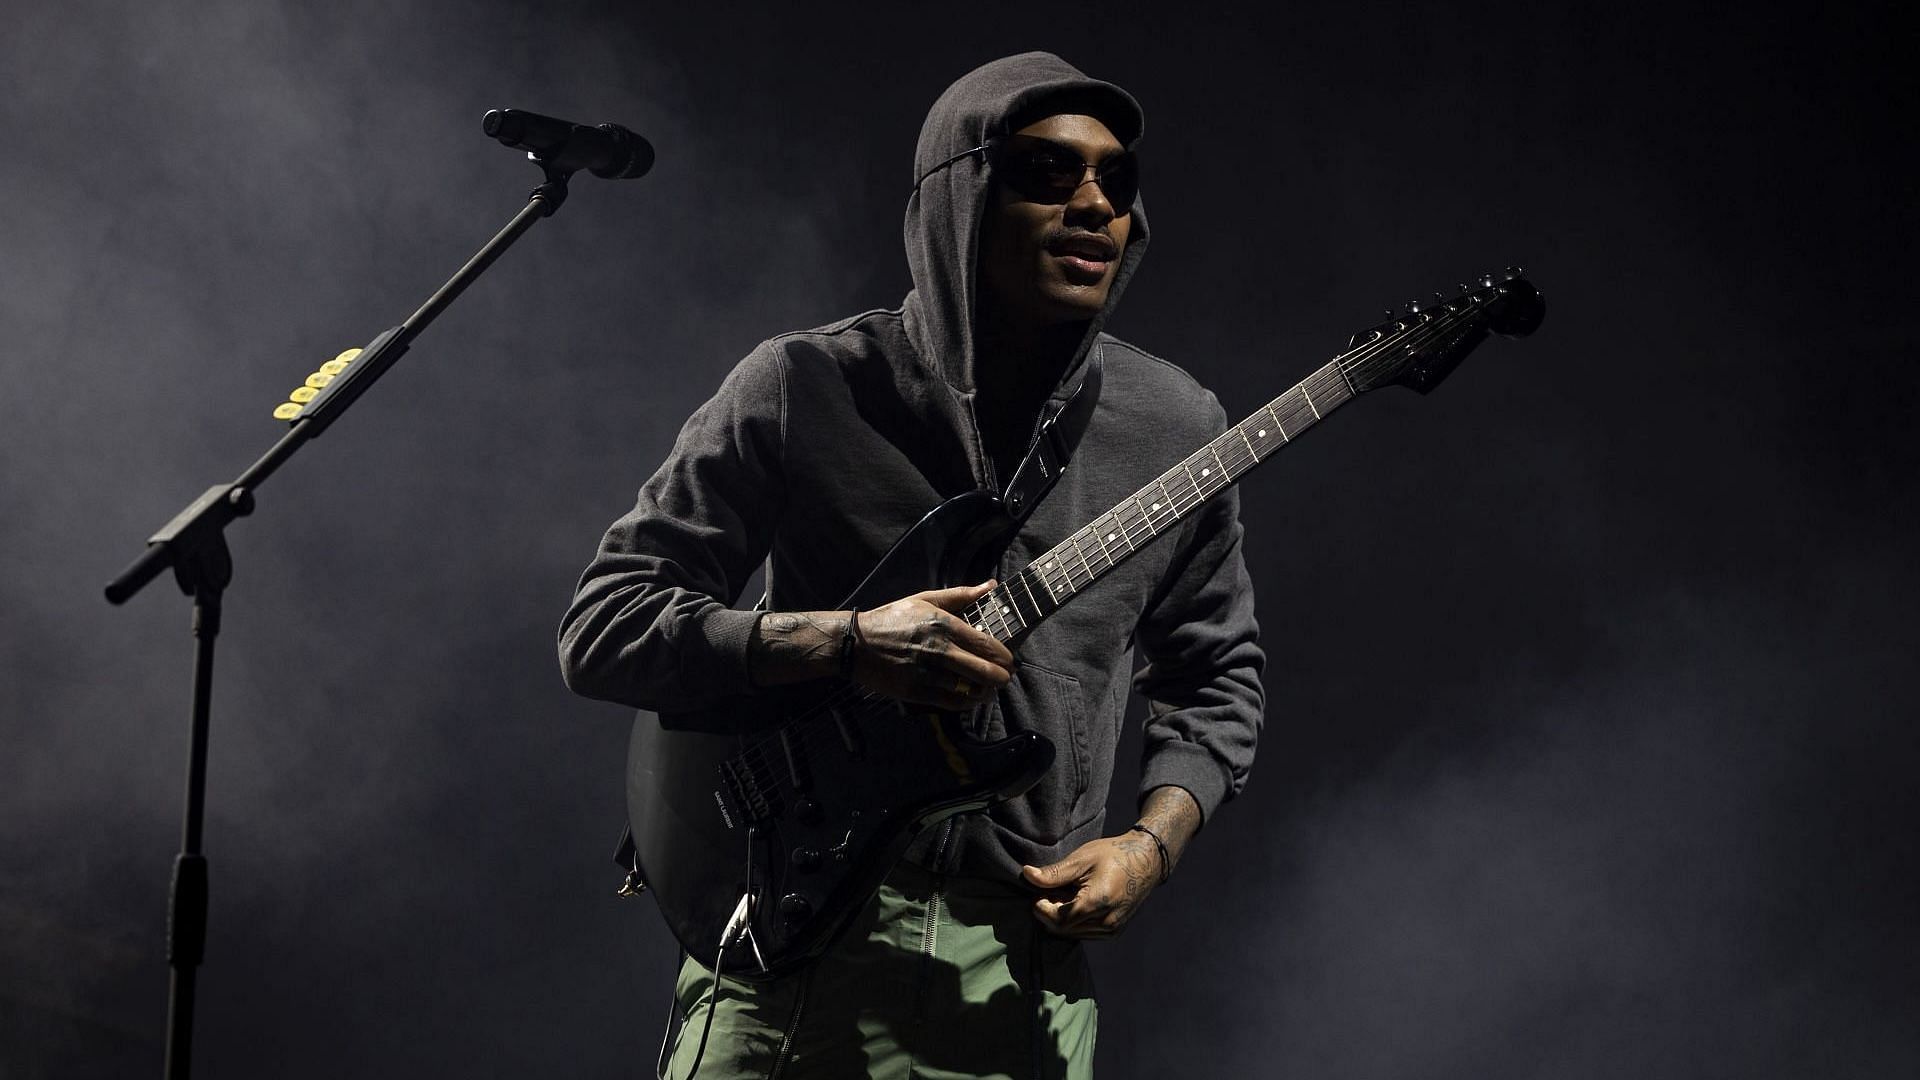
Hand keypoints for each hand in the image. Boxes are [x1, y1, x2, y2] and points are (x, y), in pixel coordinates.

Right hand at [851, 581, 1014, 710]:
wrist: (856, 644)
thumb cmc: (892, 619)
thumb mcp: (925, 600)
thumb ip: (961, 595)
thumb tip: (991, 585)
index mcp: (944, 625)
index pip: (987, 645)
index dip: (1004, 656)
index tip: (1009, 660)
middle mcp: (939, 650)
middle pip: (985, 671)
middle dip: (1001, 677)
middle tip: (1004, 677)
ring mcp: (928, 673)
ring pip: (970, 690)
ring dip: (985, 692)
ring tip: (988, 689)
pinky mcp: (917, 692)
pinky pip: (952, 703)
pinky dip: (967, 703)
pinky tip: (970, 698)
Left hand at [1021, 830, 1161, 938]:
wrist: (1146, 861)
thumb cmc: (1113, 855)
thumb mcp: (1082, 859)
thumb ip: (1054, 873)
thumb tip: (1027, 875)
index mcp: (1098, 902)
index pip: (1058, 919)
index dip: (1041, 907)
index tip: (1038, 891)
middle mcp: (1106, 922)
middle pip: (1062, 929)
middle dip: (1048, 913)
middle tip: (1047, 892)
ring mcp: (1112, 930)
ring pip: (1071, 934)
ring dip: (1060, 919)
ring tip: (1062, 894)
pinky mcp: (1114, 931)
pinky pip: (1083, 933)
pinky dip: (1073, 922)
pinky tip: (1074, 902)